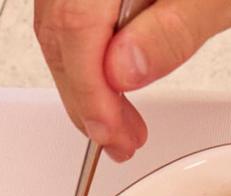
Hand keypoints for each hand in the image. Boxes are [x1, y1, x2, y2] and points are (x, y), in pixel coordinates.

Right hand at [33, 0, 230, 161]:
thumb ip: (173, 31)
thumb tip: (123, 72)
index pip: (77, 24)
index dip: (89, 88)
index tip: (108, 130)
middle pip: (60, 31)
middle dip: (87, 98)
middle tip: (119, 139)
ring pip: (57, 31)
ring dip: (84, 87)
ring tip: (118, 125)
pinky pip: (68, 22)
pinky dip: (85, 62)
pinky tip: (109, 88)